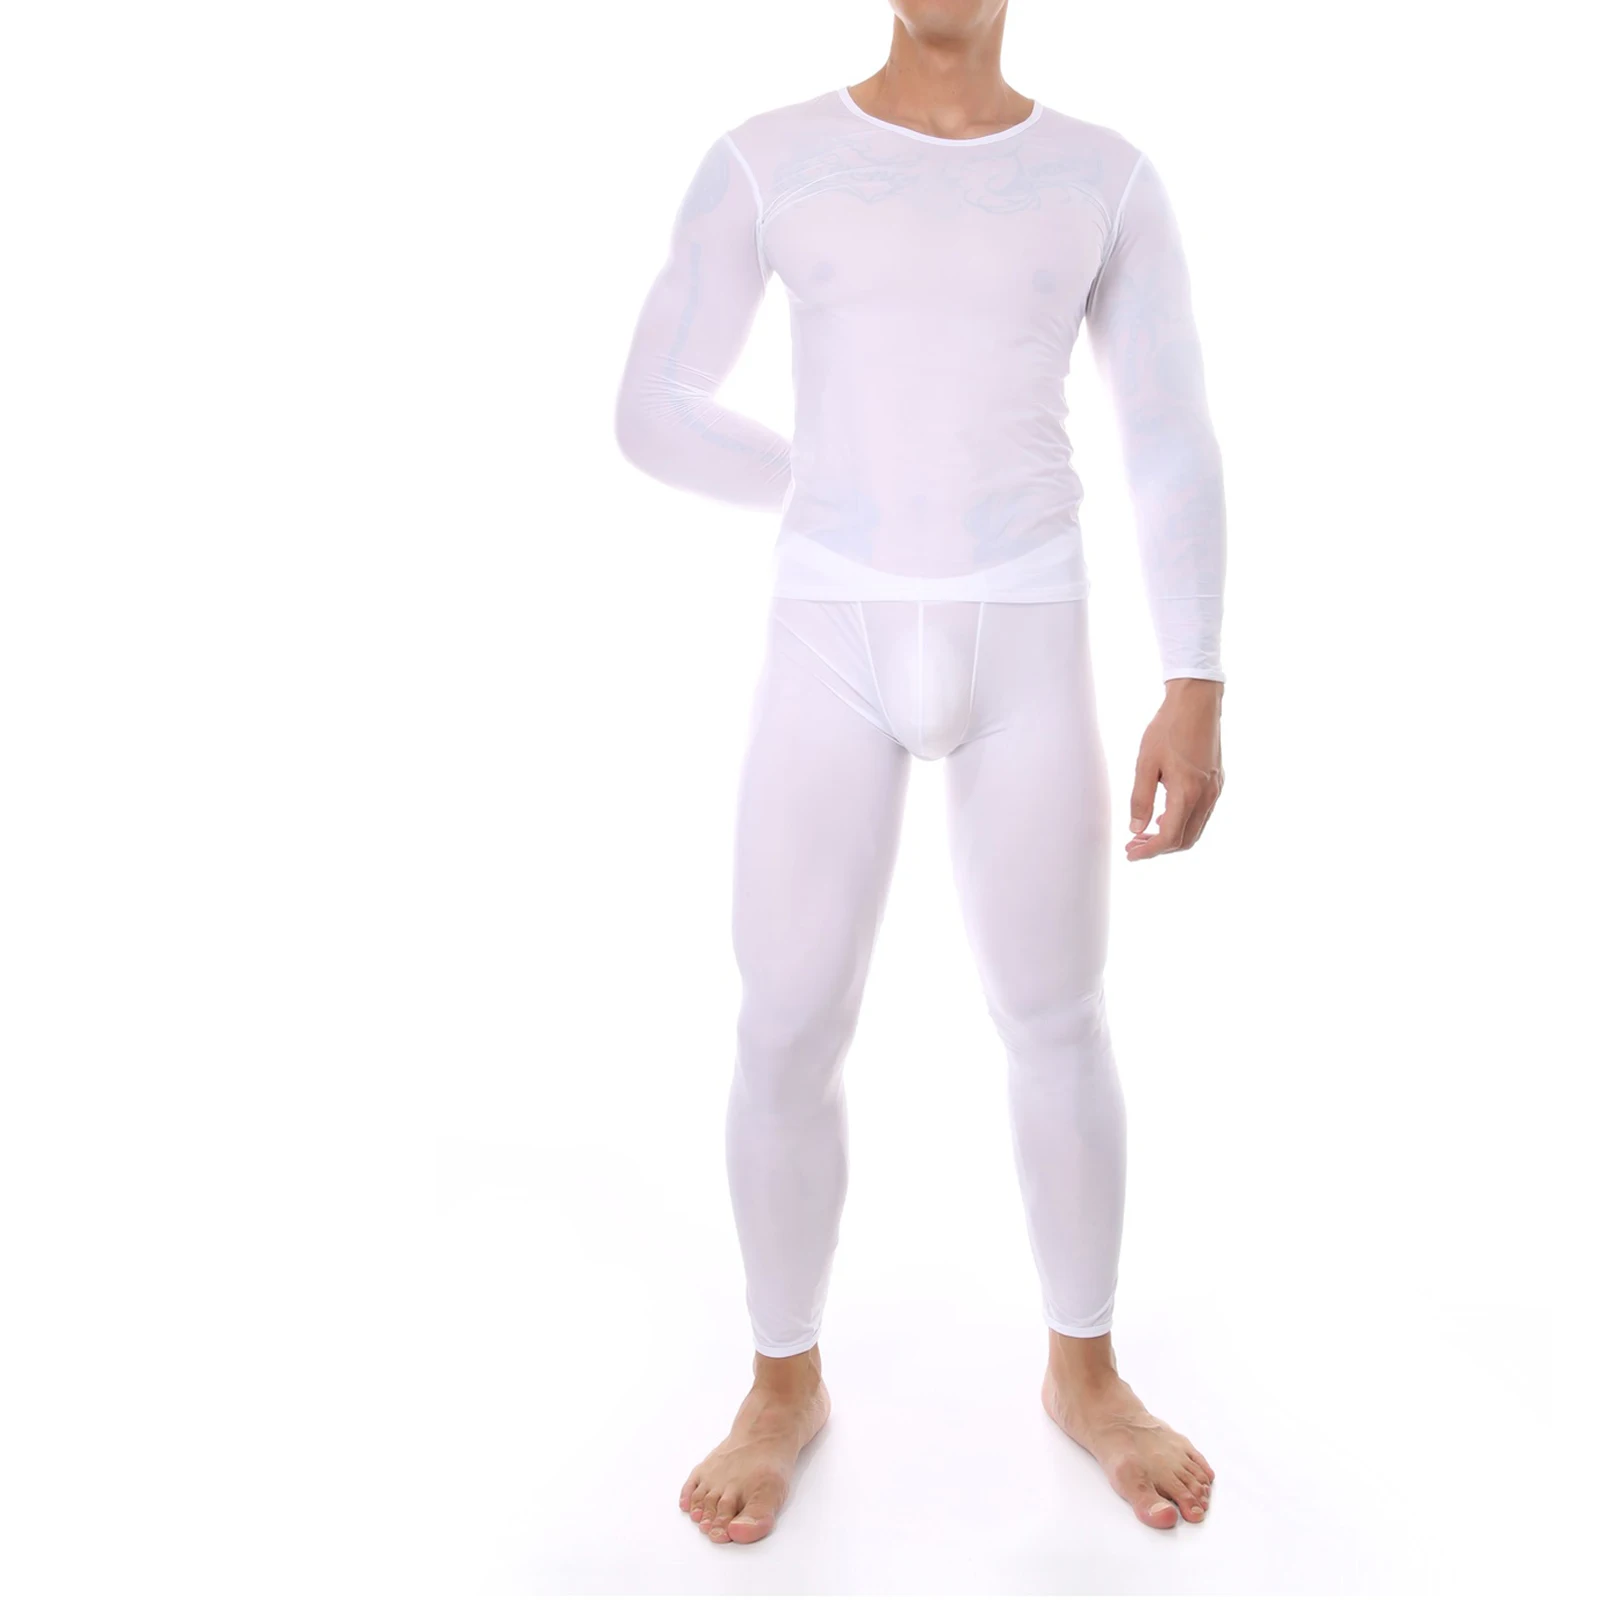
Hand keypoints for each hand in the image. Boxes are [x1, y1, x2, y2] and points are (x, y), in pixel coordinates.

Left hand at [1127, 678, 1223, 860]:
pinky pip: (1202, 814)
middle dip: (1159, 848)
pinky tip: (1163, 814)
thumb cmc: (1168, 728)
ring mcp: (1215, 790)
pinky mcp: (1217, 782)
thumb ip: (1141, 798)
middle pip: (1185, 840)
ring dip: (1171, 836)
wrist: (1197, 702)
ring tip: (1144, 832)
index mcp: (1187, 792)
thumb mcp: (1145, 762)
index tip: (1130, 853)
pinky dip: (1183, 823)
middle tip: (1133, 844)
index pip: (1169, 837)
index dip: (1148, 851)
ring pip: (1195, 829)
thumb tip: (1136, 828)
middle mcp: (1206, 795)